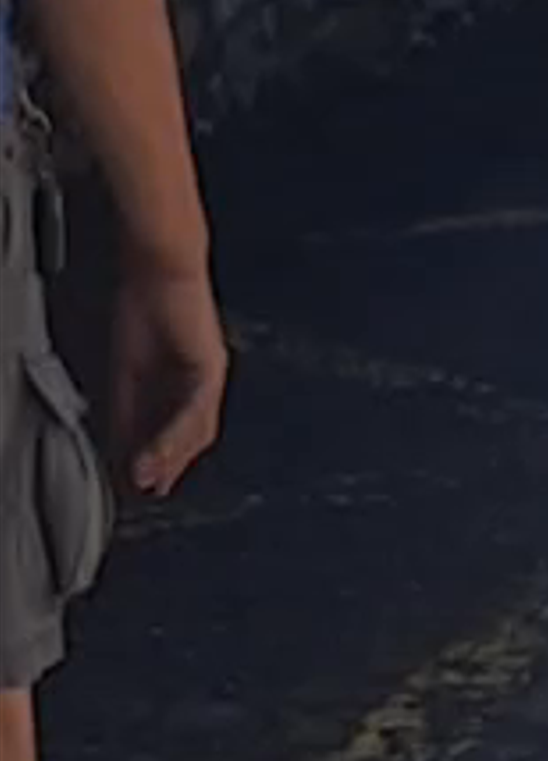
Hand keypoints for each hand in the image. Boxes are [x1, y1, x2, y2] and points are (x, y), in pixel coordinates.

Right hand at [106, 254, 227, 498]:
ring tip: (149, 482)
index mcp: (187, 383)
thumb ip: (128, 410)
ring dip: (172, 460)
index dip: (159, 461)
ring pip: (197, 430)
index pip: (178, 433)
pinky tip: (159, 453)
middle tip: (148, 492)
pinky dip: (174, 435)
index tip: (139, 485)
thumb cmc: (144, 307)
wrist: (160, 268)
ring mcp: (212, 376)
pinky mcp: (211, 366)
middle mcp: (206, 383)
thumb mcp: (129, 370)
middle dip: (170, 468)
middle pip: (193, 438)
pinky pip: (195, 410)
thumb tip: (122, 448)